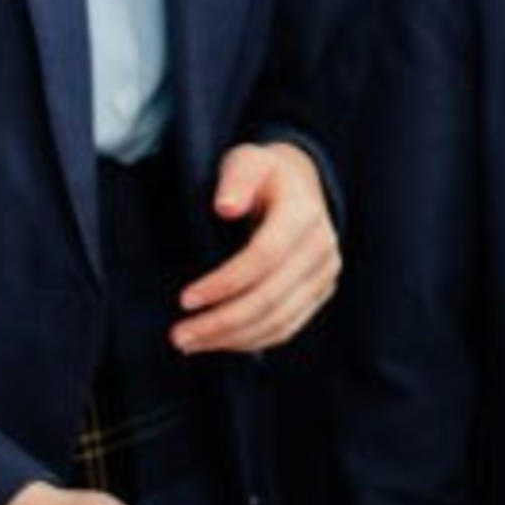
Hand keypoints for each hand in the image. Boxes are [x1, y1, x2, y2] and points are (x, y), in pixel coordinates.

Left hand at [173, 141, 339, 354]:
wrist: (300, 184)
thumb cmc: (263, 175)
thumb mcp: (246, 161)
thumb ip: (236, 180)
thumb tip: (225, 207)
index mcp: (303, 213)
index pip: (264, 257)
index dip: (225, 283)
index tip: (186, 299)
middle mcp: (321, 246)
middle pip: (271, 297)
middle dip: (222, 322)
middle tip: (179, 335)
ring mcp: (325, 272)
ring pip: (279, 320)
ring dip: (232, 338)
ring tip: (191, 342)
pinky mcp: (321, 292)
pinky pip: (287, 327)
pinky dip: (252, 340)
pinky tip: (219, 341)